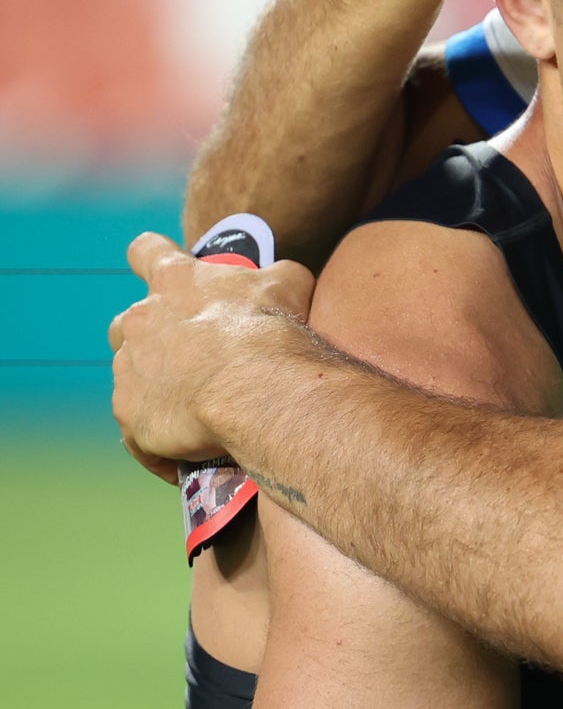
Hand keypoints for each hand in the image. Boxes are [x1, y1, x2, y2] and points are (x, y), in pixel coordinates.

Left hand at [110, 233, 314, 468]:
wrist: (257, 389)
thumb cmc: (272, 330)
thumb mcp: (289, 283)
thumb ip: (274, 276)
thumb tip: (278, 281)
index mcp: (175, 279)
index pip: (147, 251)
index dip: (151, 257)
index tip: (160, 268)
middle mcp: (140, 320)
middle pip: (127, 324)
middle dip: (150, 338)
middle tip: (192, 359)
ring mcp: (129, 370)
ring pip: (132, 379)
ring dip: (157, 391)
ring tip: (196, 414)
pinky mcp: (130, 416)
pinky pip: (140, 435)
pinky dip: (162, 445)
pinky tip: (192, 457)